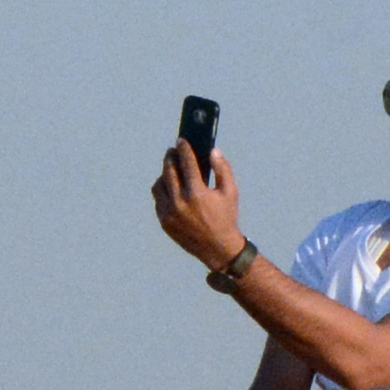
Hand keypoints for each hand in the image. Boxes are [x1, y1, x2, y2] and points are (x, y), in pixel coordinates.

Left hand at [153, 144, 248, 272]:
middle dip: (170, 157)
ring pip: (159, 184)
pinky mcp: (164, 221)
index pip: (186, 163)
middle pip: (168, 170)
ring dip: (164, 174)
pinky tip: (170, 186)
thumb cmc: (226, 217)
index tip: (181, 140)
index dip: (183, 148)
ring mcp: (169, 213)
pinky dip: (163, 190)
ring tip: (171, 169)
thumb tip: (212, 150)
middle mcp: (180, 202)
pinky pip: (158, 199)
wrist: (218, 249)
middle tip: (173, 151)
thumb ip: (223, 169)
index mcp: (197, 193)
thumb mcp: (231, 192)